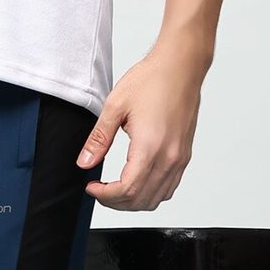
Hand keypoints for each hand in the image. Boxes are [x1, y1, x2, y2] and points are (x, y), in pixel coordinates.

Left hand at [75, 43, 205, 209]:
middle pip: (142, 200)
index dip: (105, 195)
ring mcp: (180, 158)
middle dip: (116, 202)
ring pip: (158, 198)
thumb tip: (85, 162)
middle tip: (100, 190)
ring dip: (134, 201)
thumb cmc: (152, 80)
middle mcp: (170, 157)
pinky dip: (152, 193)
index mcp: (150, 147)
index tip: (92, 187)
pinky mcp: (185, 154)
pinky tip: (137, 182)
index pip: (127, 190)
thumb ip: (98, 139)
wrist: (181, 66)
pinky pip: (170, 186)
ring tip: (115, 189)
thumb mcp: (115, 106)